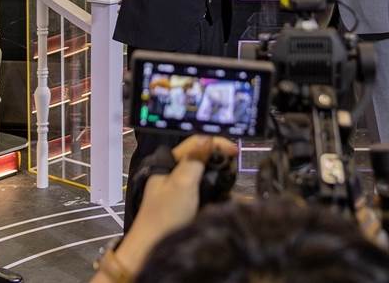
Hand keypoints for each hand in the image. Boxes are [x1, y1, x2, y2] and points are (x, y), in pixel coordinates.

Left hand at [110, 137, 236, 275]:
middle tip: (234, 171)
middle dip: (221, 161)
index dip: (217, 143)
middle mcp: (175, 174)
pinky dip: (220, 194)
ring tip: (234, 186)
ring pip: (207, 176)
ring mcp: (181, 191)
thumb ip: (195, 159)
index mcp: (169, 163)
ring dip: (222, 178)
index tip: (236, 152)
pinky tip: (231, 200)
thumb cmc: (165, 216)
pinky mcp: (188, 206)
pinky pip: (208, 193)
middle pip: (203, 158)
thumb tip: (208, 138)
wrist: (152, 251)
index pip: (196, 143)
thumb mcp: (182, 183)